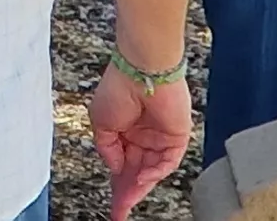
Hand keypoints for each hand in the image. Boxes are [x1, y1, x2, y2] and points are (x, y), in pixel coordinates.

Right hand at [88, 66, 192, 219]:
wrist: (141, 70)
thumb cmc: (118, 88)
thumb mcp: (100, 122)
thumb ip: (107, 149)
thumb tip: (116, 168)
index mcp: (125, 132)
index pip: (122, 165)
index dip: (117, 184)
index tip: (114, 204)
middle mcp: (144, 137)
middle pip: (136, 172)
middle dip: (127, 193)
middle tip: (120, 211)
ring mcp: (160, 138)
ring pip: (151, 171)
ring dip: (139, 187)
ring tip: (127, 200)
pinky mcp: (176, 137)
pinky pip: (167, 161)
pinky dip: (155, 171)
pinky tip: (143, 177)